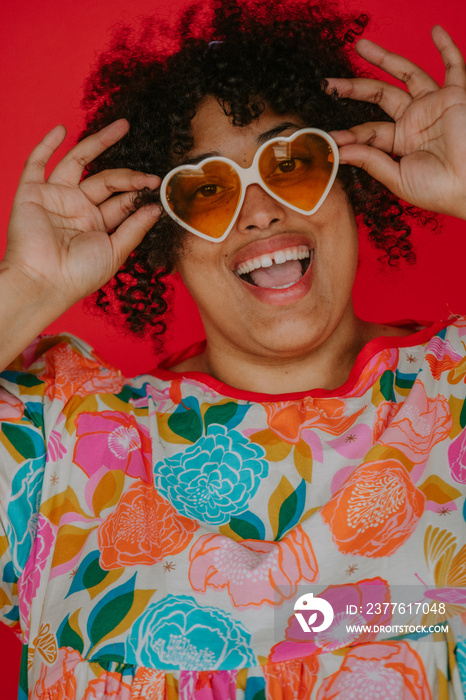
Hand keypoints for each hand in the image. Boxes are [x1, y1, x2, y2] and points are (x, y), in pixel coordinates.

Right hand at [4, 120, 160, 312]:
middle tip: (149, 173)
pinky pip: (37, 163)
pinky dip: (47, 145)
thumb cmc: (79, 275)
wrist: (44, 282)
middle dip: (128, 175)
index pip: (121, 201)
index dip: (138, 192)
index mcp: (97, 224)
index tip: (157, 186)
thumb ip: (135, 228)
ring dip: (99, 143)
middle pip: (106, 180)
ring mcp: (56, 197)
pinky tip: (62, 129)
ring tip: (123, 127)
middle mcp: (78, 208)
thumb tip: (155, 208)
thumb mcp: (115, 251)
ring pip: (79, 162)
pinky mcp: (32, 192)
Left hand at [326, 26, 465, 219]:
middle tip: (329, 83)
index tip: (331, 138)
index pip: (368, 131)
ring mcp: (433, 106)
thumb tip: (340, 151)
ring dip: (385, 58)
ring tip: (362, 46)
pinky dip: (447, 48)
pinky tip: (435, 31)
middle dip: (354, 88)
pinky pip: (455, 67)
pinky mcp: (455, 97)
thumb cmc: (437, 190)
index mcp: (400, 142)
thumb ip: (371, 161)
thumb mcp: (397, 178)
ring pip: (406, 74)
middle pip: (379, 96)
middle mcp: (415, 121)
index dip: (350, 134)